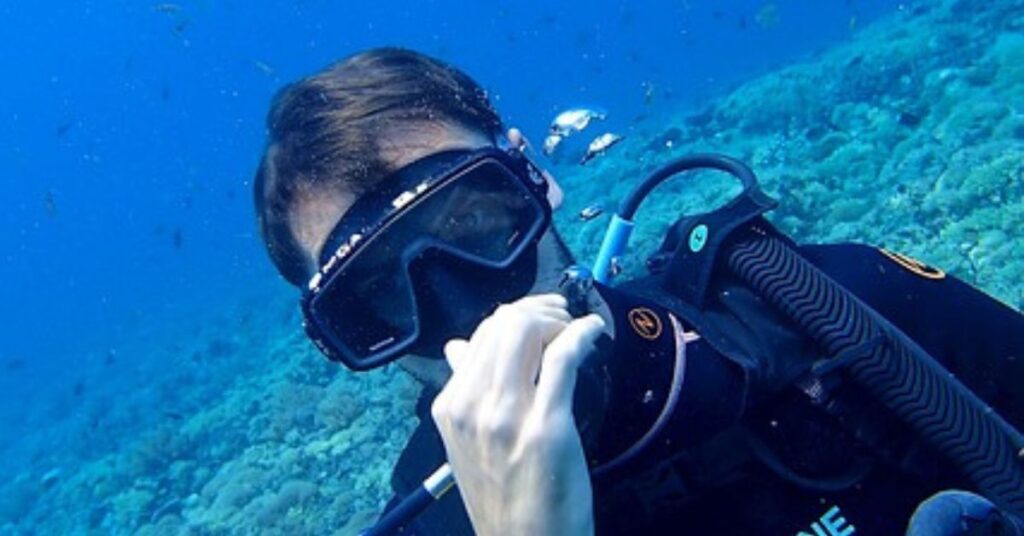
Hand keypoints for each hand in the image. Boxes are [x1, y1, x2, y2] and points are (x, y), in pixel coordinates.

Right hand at [431, 294, 603, 535]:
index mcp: (451, 407)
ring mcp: (507, 417)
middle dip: (538, 310)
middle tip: (561, 320)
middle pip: (502, 325)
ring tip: (575, 328)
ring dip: (557, 319)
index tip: (541, 322)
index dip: (515, 317)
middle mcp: (471, 406)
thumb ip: (467, 392)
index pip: (479, 335)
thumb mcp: (469, 444)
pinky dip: (582, 333)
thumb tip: (458, 347)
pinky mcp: (546, 426)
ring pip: (525, 331)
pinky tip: (594, 332)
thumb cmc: (504, 500)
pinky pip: (562, 357)